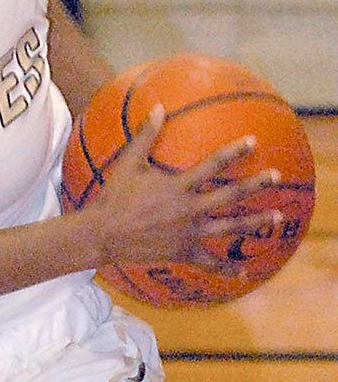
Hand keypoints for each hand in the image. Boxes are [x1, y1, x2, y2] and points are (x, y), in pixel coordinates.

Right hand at [85, 107, 282, 273]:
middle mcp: (189, 210)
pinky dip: (227, 270)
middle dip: (255, 184)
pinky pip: (210, 263)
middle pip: (230, 196)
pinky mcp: (184, 252)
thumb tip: (158, 107)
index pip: (212, 164)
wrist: (103, 234)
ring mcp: (189, 233)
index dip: (233, 151)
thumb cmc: (114, 197)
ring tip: (277, 216)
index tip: (253, 141)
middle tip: (277, 176)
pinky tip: (244, 274)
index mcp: (178, 187)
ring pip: (230, 228)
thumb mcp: (128, 163)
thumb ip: (146, 135)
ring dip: (255, 222)